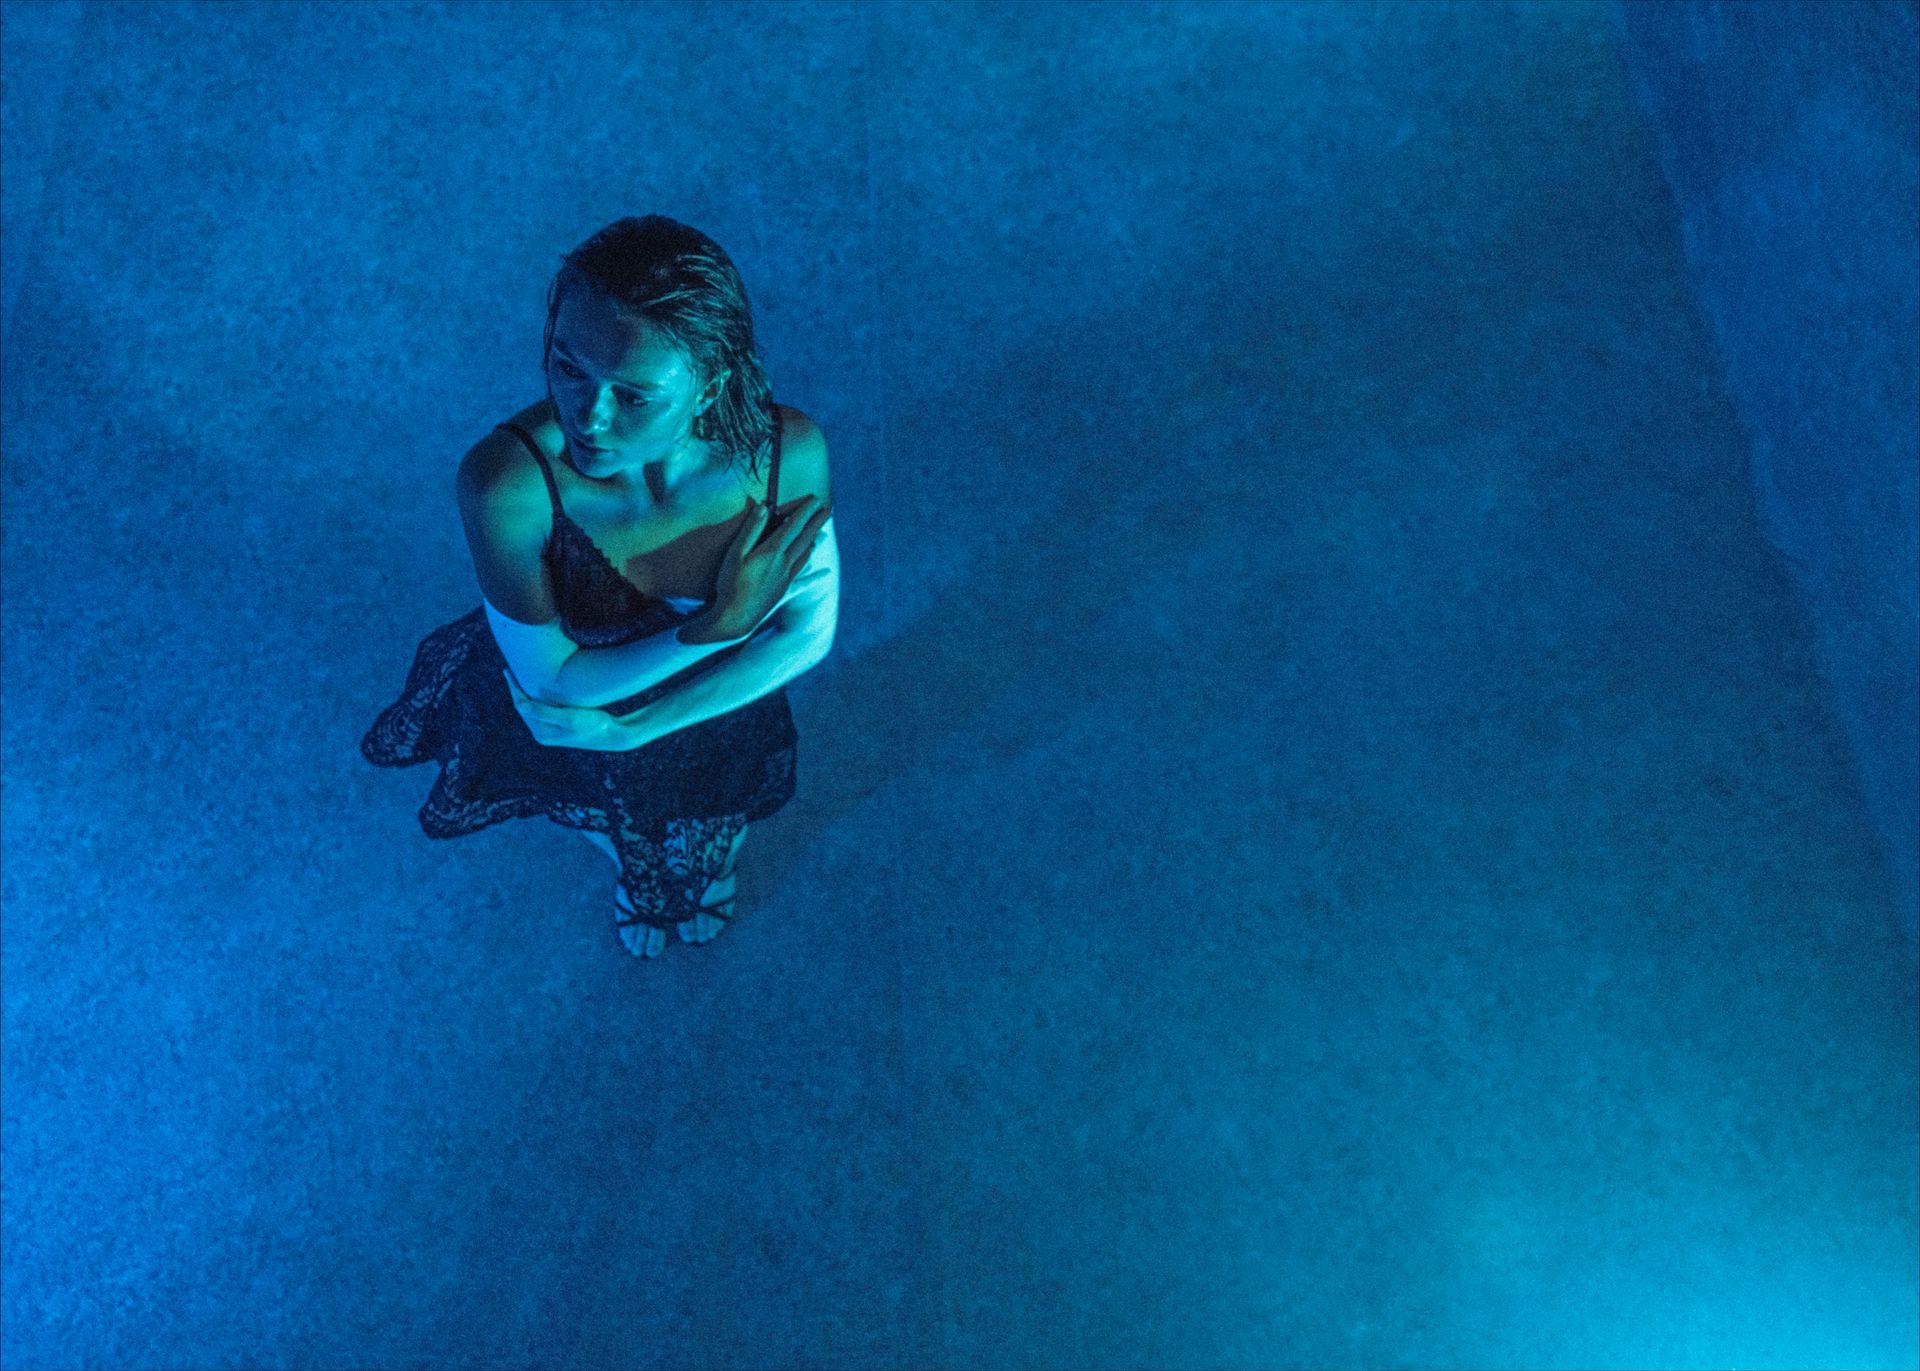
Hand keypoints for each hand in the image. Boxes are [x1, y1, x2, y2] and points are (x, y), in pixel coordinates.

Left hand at [502, 668, 634, 750]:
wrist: (614, 735)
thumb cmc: (594, 724)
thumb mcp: (569, 716)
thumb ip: (544, 711)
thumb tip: (520, 705)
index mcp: (542, 733)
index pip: (521, 706)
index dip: (514, 688)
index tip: (509, 670)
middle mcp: (543, 734)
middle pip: (524, 707)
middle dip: (517, 689)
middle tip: (510, 669)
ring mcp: (551, 731)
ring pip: (532, 707)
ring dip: (527, 691)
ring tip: (520, 675)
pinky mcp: (559, 726)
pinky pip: (542, 708)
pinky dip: (538, 696)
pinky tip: (539, 685)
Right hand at [708, 495, 833, 637]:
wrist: (735, 618)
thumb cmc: (730, 584)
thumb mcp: (735, 554)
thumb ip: (751, 530)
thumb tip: (764, 507)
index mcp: (772, 552)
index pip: (793, 525)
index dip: (805, 511)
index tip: (815, 498)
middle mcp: (784, 564)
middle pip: (804, 538)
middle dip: (816, 522)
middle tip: (829, 509)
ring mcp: (787, 579)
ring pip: (805, 556)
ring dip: (814, 542)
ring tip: (823, 533)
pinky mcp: (785, 592)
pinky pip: (805, 582)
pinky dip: (816, 575)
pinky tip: (826, 573)